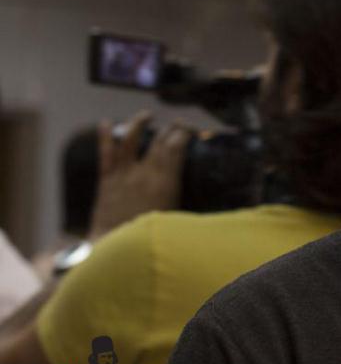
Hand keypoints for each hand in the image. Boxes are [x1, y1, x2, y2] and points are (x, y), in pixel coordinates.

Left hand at [88, 111, 191, 240]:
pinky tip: (106, 122)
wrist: (116, 247)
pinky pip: (106, 153)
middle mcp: (145, 173)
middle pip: (160, 142)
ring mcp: (124, 174)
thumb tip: (212, 202)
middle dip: (171, 128)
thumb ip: (190, 204)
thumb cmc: (151, 238)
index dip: (185, 135)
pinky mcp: (107, 180)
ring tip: (147, 116)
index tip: (192, 131)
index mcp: (165, 182)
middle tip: (180, 123)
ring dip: (140, 124)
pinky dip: (105, 136)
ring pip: (132, 141)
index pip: (177, 148)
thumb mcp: (178, 219)